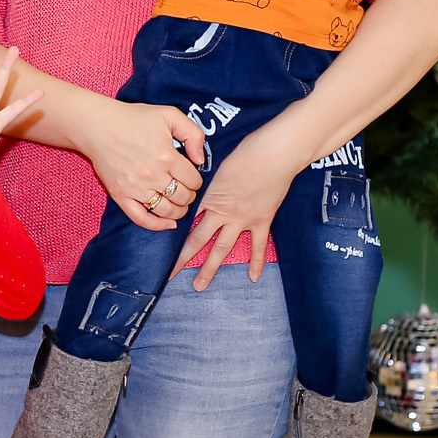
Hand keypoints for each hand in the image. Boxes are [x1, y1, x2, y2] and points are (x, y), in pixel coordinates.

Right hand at [87, 98, 207, 230]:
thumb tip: (200, 160)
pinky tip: (168, 224)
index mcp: (167, 156)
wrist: (98, 126)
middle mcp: (153, 175)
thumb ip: (193, 133)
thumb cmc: (133, 118)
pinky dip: (157, 225)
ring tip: (179, 205)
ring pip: (167, 210)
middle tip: (186, 189)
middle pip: (183, 197)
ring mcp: (136, 188)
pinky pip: (142, 218)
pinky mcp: (120, 195)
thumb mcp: (169, 114)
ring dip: (179, 211)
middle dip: (189, 195)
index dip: (197, 180)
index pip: (193, 180)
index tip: (192, 176)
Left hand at [180, 124, 300, 289]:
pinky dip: (256, 262)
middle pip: (198, 239)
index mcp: (208, 196)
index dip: (173, 232)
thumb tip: (198, 186)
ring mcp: (242, 219)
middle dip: (183, 258)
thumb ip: (208, 180)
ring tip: (199, 285)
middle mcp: (222, 212)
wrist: (274, 153)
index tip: (162, 245)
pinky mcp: (261, 221)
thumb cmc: (246, 151)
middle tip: (170, 274)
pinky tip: (252, 277)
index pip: (186, 219)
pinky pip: (258, 246)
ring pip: (222, 248)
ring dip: (210, 268)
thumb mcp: (218, 164)